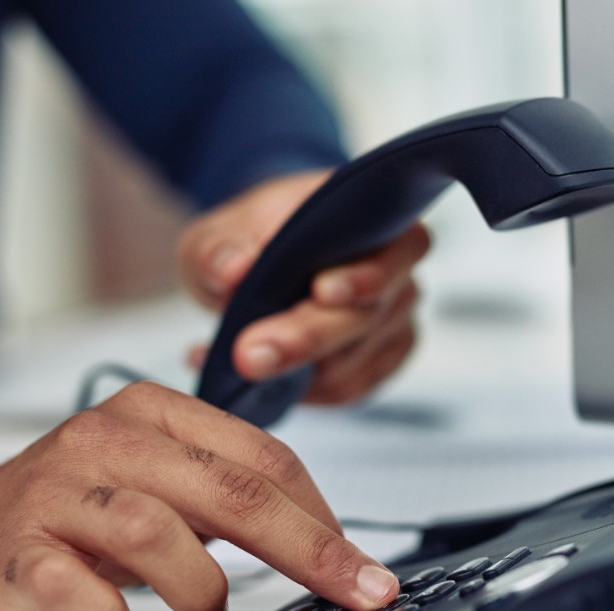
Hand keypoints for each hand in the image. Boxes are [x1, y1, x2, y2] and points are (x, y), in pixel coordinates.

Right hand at [0, 383, 400, 610]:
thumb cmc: (74, 514)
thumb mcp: (160, 484)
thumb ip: (230, 498)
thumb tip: (329, 544)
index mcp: (155, 412)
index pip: (264, 459)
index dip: (324, 519)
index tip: (364, 569)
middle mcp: (107, 439)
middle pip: (231, 492)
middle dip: (308, 550)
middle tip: (355, 594)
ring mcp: (56, 493)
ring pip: (158, 533)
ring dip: (202, 589)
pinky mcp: (14, 550)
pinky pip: (75, 590)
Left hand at [178, 170, 430, 404]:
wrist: (254, 272)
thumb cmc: (249, 244)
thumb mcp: (216, 237)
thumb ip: (219, 250)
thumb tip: (234, 269)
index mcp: (372, 216)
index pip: (397, 245)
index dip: (363, 275)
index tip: (320, 292)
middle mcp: (398, 266)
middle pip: (369, 313)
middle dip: (308, 337)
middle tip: (251, 355)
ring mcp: (395, 315)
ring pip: (357, 358)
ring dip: (298, 369)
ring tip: (239, 360)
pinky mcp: (384, 357)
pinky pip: (351, 387)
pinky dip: (306, 390)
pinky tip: (269, 380)